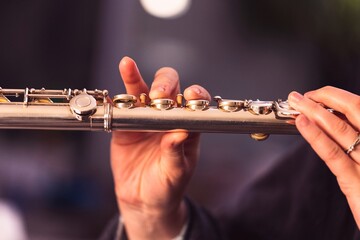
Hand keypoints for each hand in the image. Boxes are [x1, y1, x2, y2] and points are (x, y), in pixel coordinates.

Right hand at [110, 56, 210, 238]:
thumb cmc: (167, 185)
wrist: (143, 199)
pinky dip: (119, 94)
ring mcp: (146, 118)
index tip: (190, 96)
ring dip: (136, 79)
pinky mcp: (126, 124)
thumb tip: (179, 134)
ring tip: (128, 67)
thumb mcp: (176, 172)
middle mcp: (168, 117)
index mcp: (187, 126)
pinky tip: (119, 77)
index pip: (194, 102)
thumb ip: (176, 153)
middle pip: (170, 88)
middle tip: (158, 97)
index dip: (194, 95)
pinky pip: (122, 105)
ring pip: (143, 91)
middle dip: (165, 86)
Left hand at [288, 86, 359, 226]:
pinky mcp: (357, 182)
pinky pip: (333, 154)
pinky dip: (315, 135)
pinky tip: (301, 123)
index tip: (316, 95)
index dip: (336, 97)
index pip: (359, 107)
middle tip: (300, 95)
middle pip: (354, 109)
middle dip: (323, 97)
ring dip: (313, 111)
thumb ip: (357, 140)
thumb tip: (333, 122)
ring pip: (340, 128)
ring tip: (295, 101)